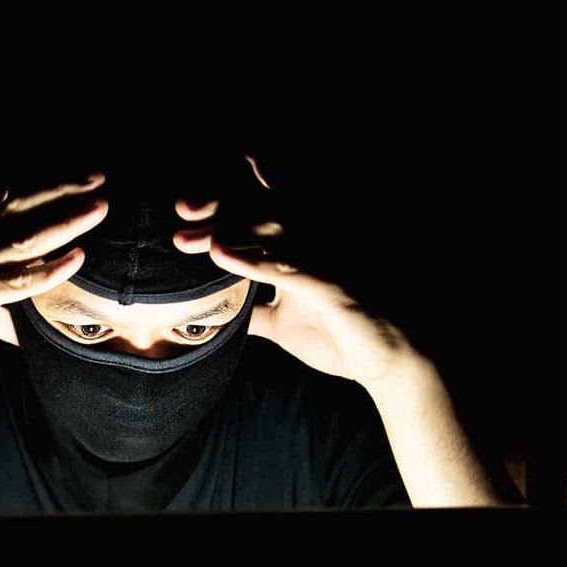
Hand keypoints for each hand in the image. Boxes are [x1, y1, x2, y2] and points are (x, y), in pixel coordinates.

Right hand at [0, 174, 108, 377]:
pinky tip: (78, 258)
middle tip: (98, 175)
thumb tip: (16, 331)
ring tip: (100, 205)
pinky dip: (49, 270)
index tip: (72, 174)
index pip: (5, 203)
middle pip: (21, 208)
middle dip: (61, 188)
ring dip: (65, 220)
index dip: (40, 186)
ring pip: (26, 238)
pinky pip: (17, 282)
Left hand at [173, 154, 422, 387]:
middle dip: (219, 204)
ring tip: (188, 237)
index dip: (222, 204)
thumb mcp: (281, 324)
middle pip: (257, 210)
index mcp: (297, 248)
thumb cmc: (339, 334)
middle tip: (182, 208)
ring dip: (227, 229)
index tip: (183, 210)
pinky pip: (286, 267)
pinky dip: (252, 259)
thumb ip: (251, 311)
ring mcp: (322, 259)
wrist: (385, 362)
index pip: (255, 213)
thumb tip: (216, 316)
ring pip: (269, 230)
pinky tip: (220, 255)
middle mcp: (310, 243)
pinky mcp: (330, 284)